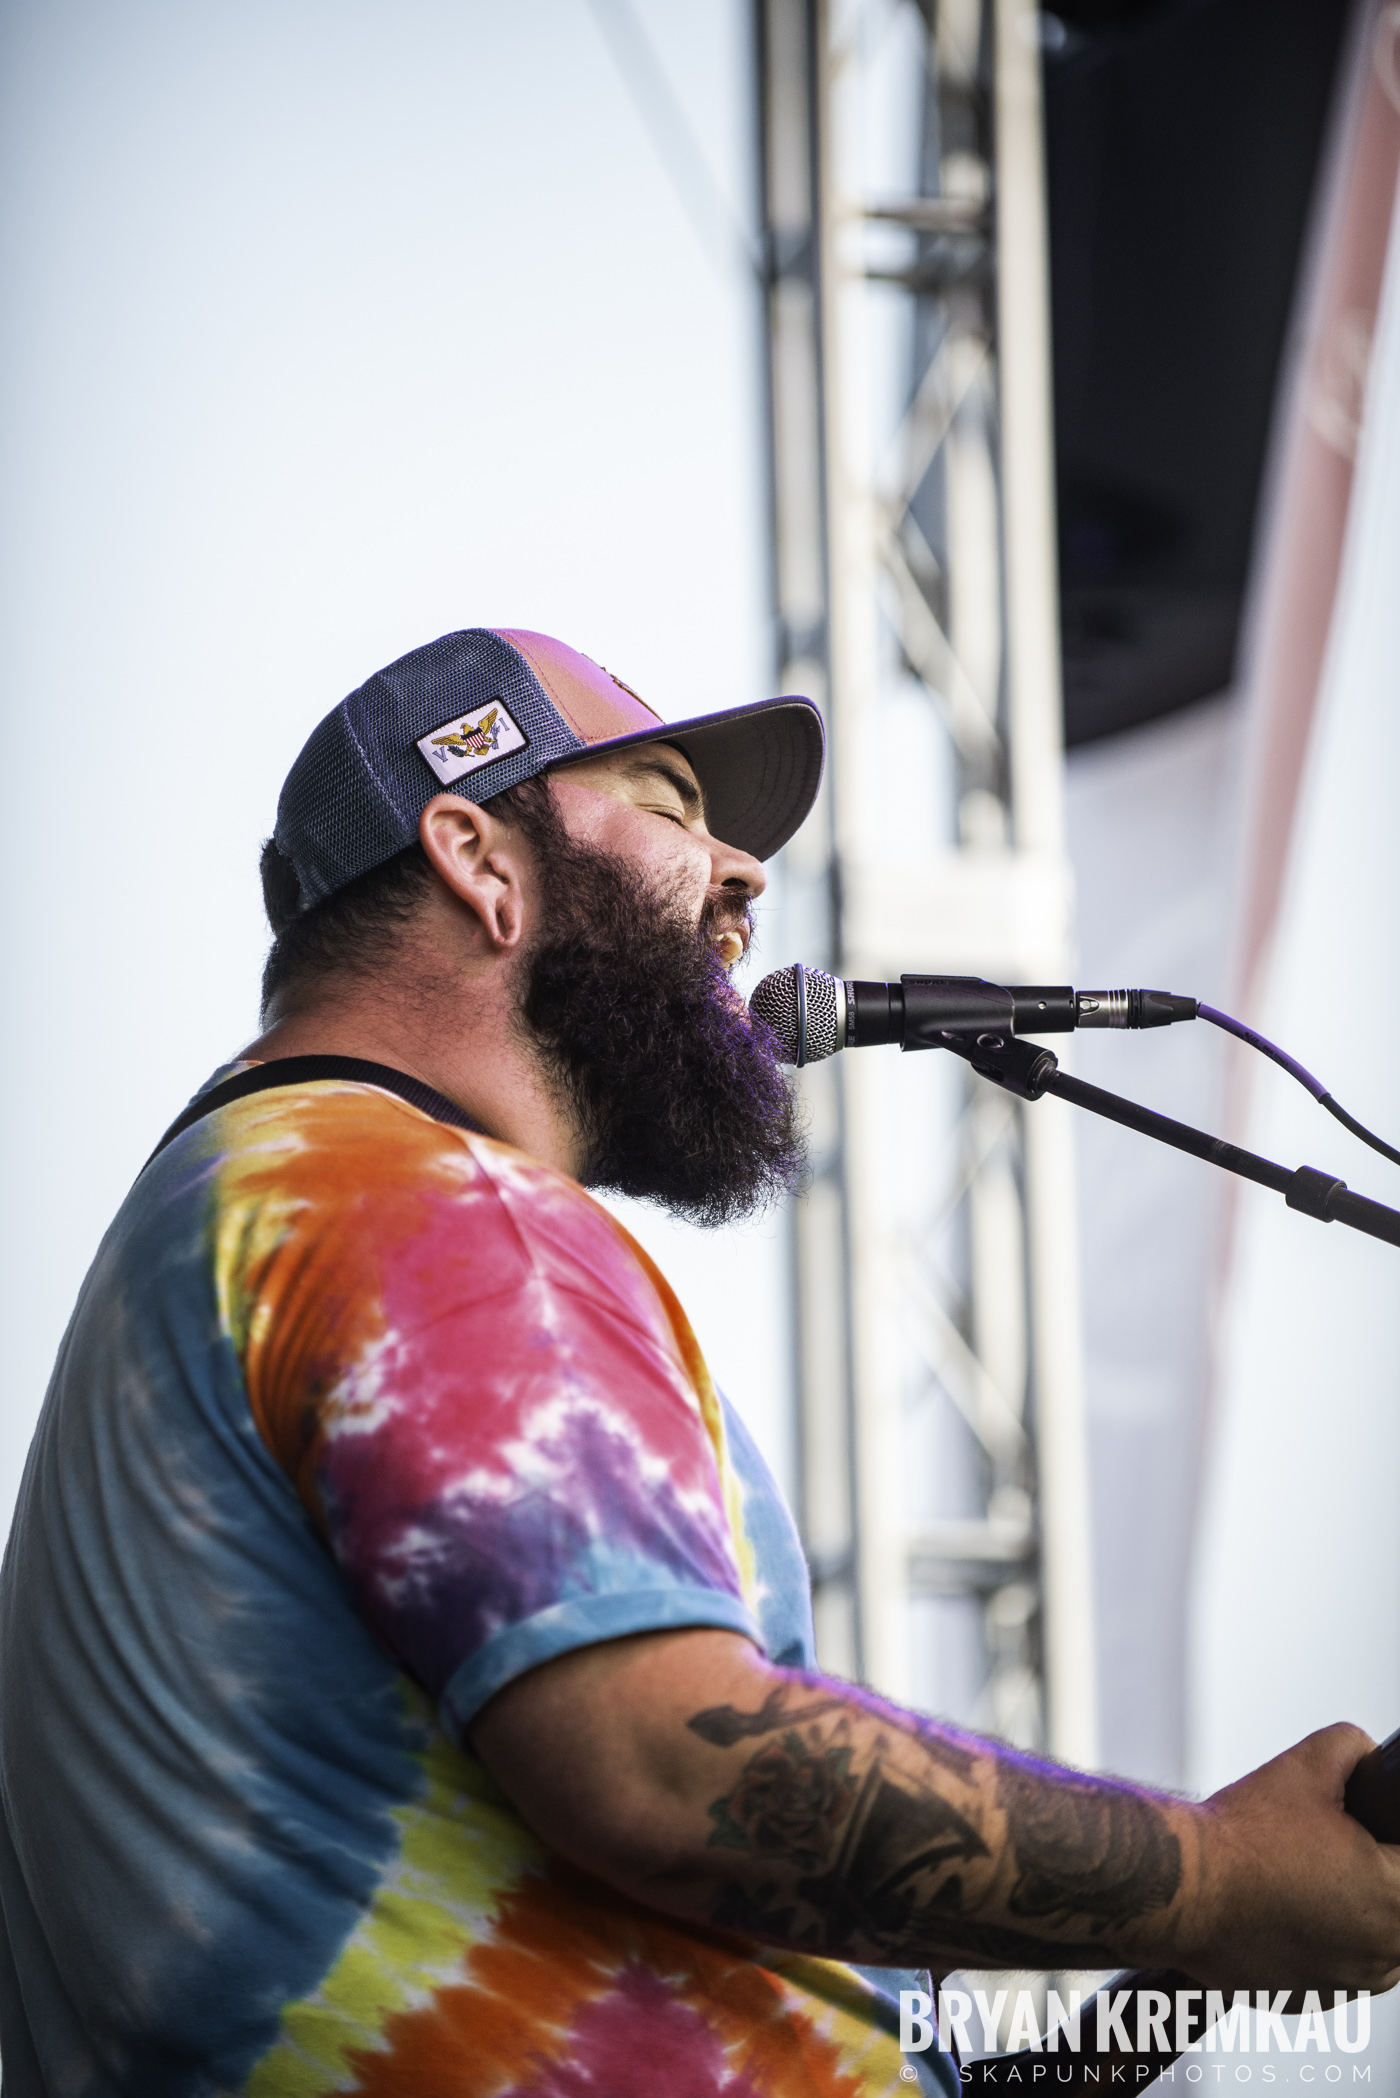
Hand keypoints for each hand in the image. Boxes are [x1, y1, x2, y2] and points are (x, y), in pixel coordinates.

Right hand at [1173, 1722, 1399, 1994]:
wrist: (1181, 1888)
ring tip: (1310, 1871)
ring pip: (1379, 1941)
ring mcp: (1349, 1982)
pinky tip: (1289, 1902)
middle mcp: (1383, 1953)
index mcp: (1396, 1898)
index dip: (1388, 1837)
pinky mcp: (1315, 1998)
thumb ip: (1356, 1749)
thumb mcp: (1308, 1764)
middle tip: (1336, 1844)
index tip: (1365, 1827)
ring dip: (1358, 1908)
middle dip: (1377, 1870)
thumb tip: (1368, 1758)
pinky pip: (1340, 1963)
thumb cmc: (1238, 1841)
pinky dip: (1325, 1936)